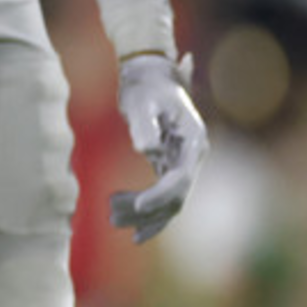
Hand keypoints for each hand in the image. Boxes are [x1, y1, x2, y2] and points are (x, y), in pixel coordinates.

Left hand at [109, 52, 207, 243]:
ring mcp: (183, 163)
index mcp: (194, 141)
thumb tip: (147, 151)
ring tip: (112, 219)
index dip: (161, 195)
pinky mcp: (168, 166)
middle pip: (177, 195)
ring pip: (169, 201)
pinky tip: (132, 230)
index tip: (138, 206)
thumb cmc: (144, 87)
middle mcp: (193, 156)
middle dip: (149, 211)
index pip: (181, 178)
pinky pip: (162, 196)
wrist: (148, 76)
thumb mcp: (141, 101)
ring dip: (145, 216)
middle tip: (114, 217)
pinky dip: (148, 212)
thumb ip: (145, 125)